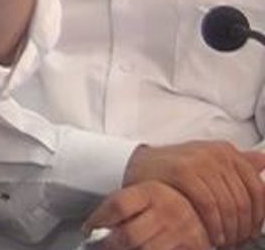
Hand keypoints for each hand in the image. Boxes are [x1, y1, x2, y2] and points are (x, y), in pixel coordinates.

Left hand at [85, 181, 210, 249]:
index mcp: (151, 192)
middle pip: (129, 235)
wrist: (199, 209)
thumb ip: (119, 208)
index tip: (87, 230)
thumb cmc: (161, 203)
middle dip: (106, 245)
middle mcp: (168, 212)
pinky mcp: (194, 247)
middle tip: (96, 246)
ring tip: (115, 248)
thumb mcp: (141, 196)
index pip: (118, 206)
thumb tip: (93, 230)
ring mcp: (182, 232)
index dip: (98, 220)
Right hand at [124, 142, 264, 246]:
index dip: (259, 215)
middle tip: (238, 240)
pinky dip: (213, 223)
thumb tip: (264, 162)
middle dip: (243, 226)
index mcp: (228, 152)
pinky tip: (212, 234)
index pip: (258, 188)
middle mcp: (217, 154)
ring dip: (229, 229)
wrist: (139, 165)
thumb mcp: (209, 162)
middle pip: (244, 199)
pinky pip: (208, 204)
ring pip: (228, 203)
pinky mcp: (183, 171)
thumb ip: (237, 163)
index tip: (252, 230)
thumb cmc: (176, 168)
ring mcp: (200, 161)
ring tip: (225, 240)